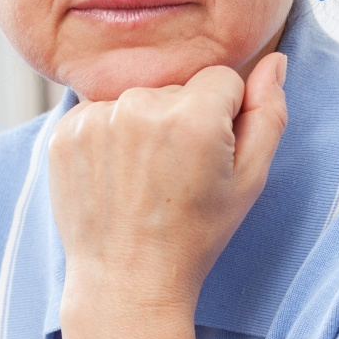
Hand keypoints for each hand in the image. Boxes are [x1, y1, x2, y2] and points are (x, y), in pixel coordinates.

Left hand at [48, 53, 286, 316]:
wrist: (127, 279)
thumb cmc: (196, 234)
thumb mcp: (249, 180)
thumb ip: (268, 113)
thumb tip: (275, 60)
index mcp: (193, 116)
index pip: (222, 78)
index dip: (223, 117)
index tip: (209, 157)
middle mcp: (140, 106)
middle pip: (176, 87)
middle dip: (181, 118)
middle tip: (175, 175)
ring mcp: (95, 119)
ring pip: (137, 98)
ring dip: (143, 126)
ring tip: (144, 178)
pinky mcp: (64, 133)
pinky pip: (99, 113)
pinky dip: (108, 137)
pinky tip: (115, 177)